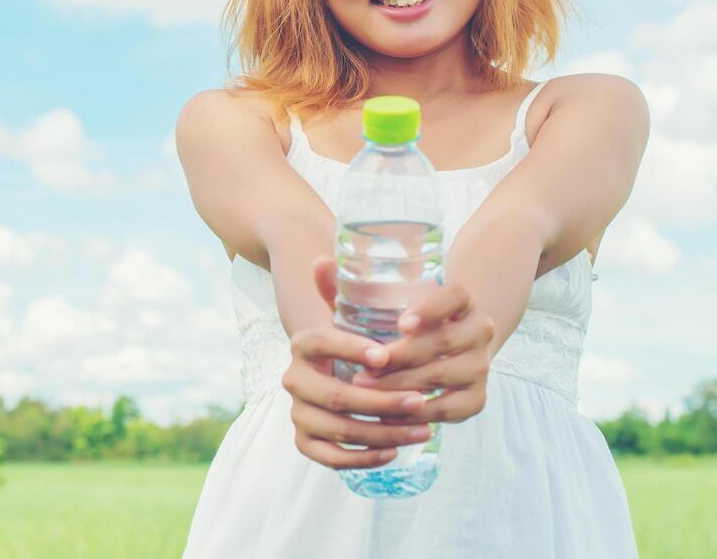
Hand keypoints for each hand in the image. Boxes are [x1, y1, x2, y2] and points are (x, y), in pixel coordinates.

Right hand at [281, 256, 441, 469]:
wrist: (331, 372)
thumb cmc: (352, 340)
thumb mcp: (348, 314)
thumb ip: (340, 288)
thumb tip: (324, 257)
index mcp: (303, 343)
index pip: (321, 342)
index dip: (351, 349)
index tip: (386, 356)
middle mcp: (294, 379)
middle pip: (335, 395)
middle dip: (382, 401)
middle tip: (420, 400)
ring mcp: (298, 413)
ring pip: (340, 429)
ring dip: (385, 432)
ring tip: (423, 428)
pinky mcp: (305, 442)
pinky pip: (333, 457)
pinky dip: (365, 457)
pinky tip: (394, 452)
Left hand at [349, 263, 494, 424]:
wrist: (440, 357)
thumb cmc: (398, 327)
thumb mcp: (377, 307)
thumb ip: (348, 287)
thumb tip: (320, 263)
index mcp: (460, 301)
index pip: (455, 296)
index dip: (431, 309)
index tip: (400, 324)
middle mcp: (479, 329)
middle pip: (444, 340)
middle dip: (401, 357)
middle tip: (365, 368)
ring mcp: (481, 365)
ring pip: (442, 375)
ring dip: (401, 386)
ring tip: (366, 390)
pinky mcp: (477, 399)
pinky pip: (447, 410)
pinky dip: (415, 414)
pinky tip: (387, 416)